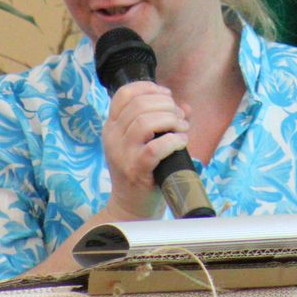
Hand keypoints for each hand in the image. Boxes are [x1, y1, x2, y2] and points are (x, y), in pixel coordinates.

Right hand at [100, 80, 189, 220]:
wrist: (131, 208)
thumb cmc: (142, 171)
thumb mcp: (144, 143)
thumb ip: (162, 121)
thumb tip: (185, 107)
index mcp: (112, 126)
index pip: (124, 94)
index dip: (148, 88)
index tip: (166, 95)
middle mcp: (113, 137)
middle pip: (139, 105)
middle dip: (166, 105)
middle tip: (179, 116)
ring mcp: (122, 154)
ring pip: (145, 122)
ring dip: (170, 120)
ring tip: (181, 129)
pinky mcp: (136, 170)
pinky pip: (155, 147)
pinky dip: (173, 140)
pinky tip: (182, 141)